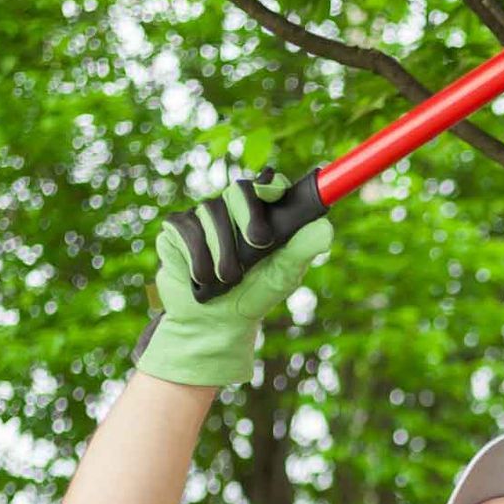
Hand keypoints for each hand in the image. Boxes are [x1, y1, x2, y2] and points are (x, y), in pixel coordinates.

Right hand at [131, 167, 332, 387]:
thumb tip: (326, 231)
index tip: (272, 195)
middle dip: (248, 217)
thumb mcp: (284, 276)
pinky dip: (198, 256)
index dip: (271, 185)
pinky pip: (186, 228)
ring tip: (229, 278)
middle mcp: (234, 207)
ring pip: (211, 211)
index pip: (270, 183)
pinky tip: (203, 276)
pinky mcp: (177, 228)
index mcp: (264, 213)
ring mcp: (204, 215)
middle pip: (239, 190)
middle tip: (259, 243)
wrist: (215, 321)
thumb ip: (302, 251)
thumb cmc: (255, 293)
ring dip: (223, 250)